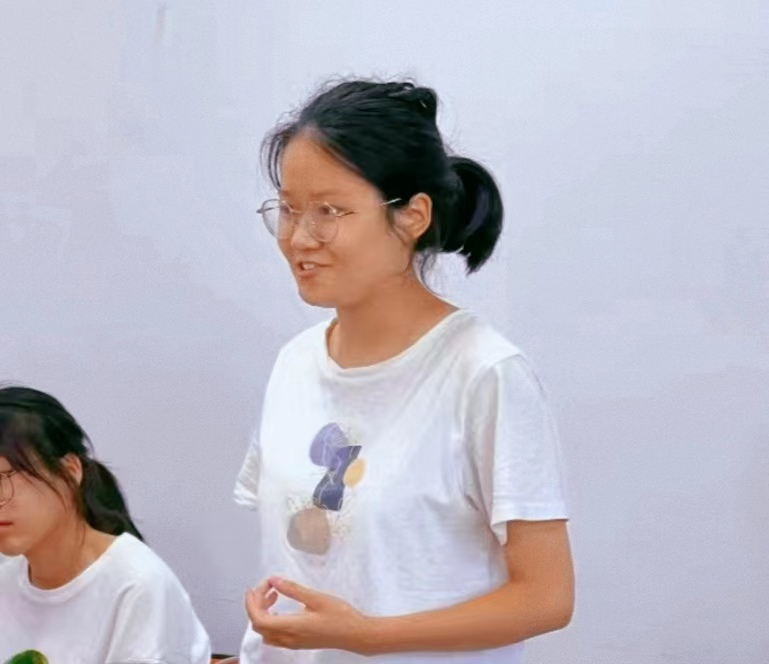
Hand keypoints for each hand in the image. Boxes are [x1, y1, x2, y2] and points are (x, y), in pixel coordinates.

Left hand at [245, 577, 373, 653]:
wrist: (355, 634)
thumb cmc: (339, 616)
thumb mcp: (316, 598)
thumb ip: (292, 589)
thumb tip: (273, 580)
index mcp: (291, 627)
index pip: (259, 619)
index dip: (252, 602)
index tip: (256, 587)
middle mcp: (288, 638)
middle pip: (259, 625)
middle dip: (257, 604)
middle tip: (266, 587)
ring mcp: (292, 643)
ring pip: (266, 631)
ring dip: (263, 613)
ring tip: (274, 594)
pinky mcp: (298, 642)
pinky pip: (275, 634)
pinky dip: (272, 620)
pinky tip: (282, 608)